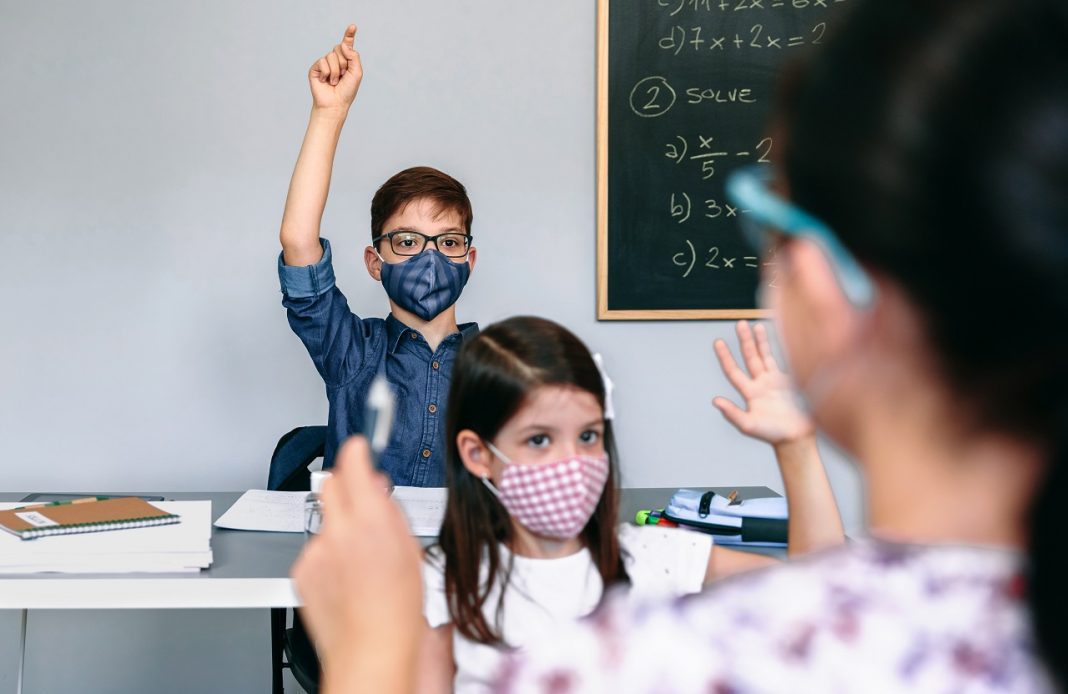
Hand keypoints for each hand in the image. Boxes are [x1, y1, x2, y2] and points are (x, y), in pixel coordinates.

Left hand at [291, 437, 422, 688]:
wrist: (371, 648)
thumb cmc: (397, 607)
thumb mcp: (409, 547)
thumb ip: (389, 510)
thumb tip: (377, 489)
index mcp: (370, 518)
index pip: (353, 463)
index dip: (357, 450)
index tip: (360, 446)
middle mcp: (338, 528)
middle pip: (331, 484)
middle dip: (345, 485)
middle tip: (362, 501)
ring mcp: (316, 549)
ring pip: (325, 521)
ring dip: (339, 528)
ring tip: (359, 560)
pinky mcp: (301, 569)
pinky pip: (314, 549)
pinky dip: (328, 556)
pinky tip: (345, 578)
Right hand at [308, 24, 363, 113]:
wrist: (335, 104)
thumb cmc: (347, 91)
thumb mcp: (357, 73)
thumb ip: (354, 57)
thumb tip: (343, 44)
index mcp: (346, 61)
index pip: (347, 45)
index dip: (349, 35)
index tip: (353, 26)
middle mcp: (335, 60)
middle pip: (339, 47)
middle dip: (344, 62)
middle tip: (343, 76)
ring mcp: (324, 63)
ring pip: (331, 55)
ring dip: (336, 71)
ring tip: (335, 81)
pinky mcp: (316, 68)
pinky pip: (323, 62)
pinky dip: (327, 73)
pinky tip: (327, 81)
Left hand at [712, 320, 814, 445]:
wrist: (797, 438)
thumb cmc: (773, 435)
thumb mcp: (749, 425)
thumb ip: (732, 413)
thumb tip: (714, 400)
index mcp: (750, 393)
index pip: (733, 371)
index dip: (725, 357)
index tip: (718, 342)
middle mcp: (761, 384)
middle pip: (750, 358)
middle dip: (744, 341)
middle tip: (739, 323)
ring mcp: (776, 382)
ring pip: (766, 356)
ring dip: (760, 341)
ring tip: (755, 325)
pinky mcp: (790, 381)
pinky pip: (784, 361)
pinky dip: (781, 348)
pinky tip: (779, 336)